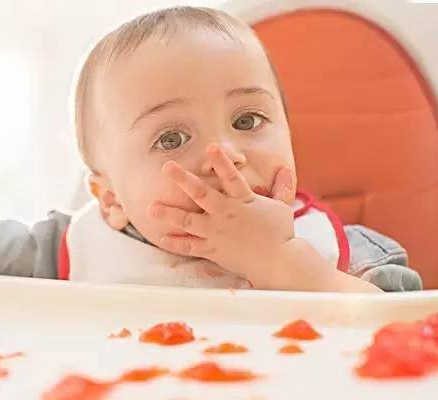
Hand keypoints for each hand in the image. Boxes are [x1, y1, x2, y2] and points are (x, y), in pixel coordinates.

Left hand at [148, 143, 293, 281]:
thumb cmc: (281, 235)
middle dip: (182, 179)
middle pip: (201, 193)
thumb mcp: (282, 208)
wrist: (277, 263)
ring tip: (151, 207)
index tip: (210, 147)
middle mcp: (226, 213)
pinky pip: (191, 247)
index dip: (221, 162)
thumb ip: (282, 188)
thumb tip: (286, 169)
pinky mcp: (213, 250)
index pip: (231, 176)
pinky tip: (162, 238)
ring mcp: (217, 232)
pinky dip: (176, 243)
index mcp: (243, 200)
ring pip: (189, 221)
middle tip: (167, 167)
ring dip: (169, 214)